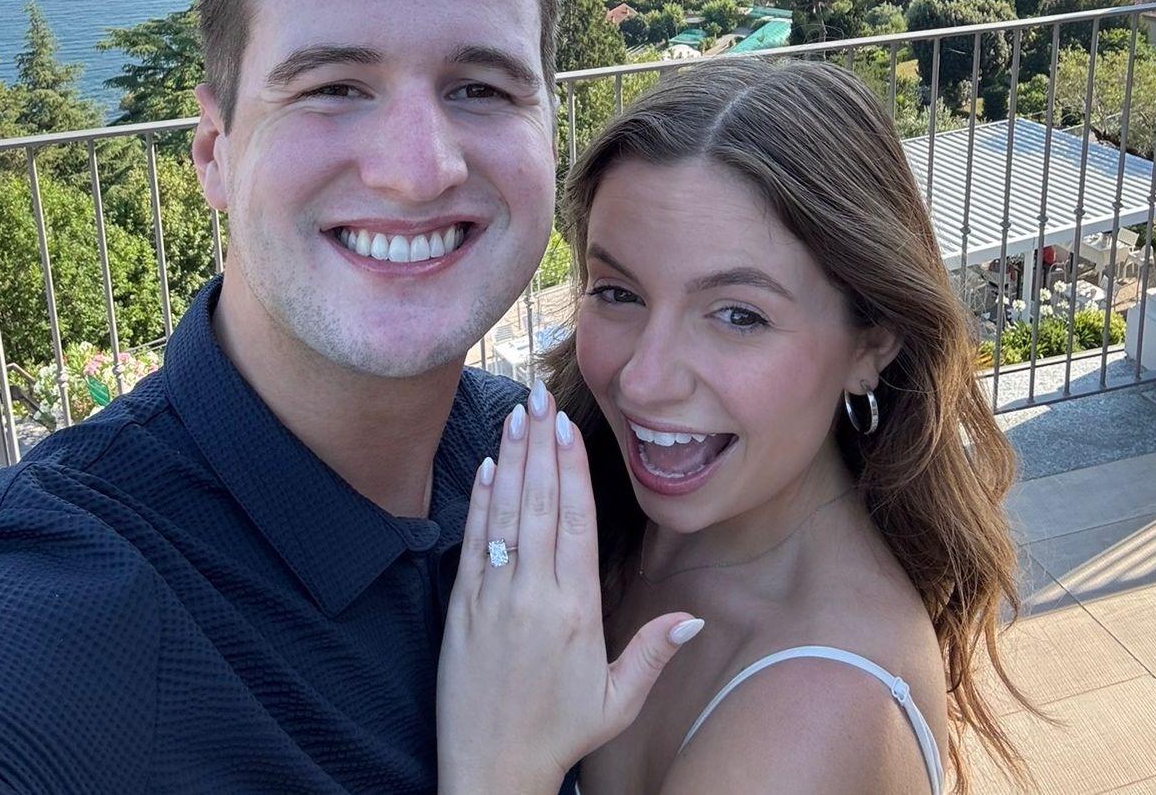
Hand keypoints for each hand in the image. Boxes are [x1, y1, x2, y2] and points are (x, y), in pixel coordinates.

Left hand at [437, 378, 703, 794]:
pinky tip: (488, 467)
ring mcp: (494, 598)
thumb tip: (694, 616)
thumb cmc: (560, 735)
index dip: (573, 470)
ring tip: (515, 415)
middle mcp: (534, 595)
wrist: (490, 772)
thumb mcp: (617, 701)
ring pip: (506, 515)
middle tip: (539, 397)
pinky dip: (480, 503)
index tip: (568, 426)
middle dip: (541, 447)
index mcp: (576, 611)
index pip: (576, 523)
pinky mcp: (461, 608)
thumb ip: (653, 654)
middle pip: (540, 505)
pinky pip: (473, 544)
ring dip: (511, 460)